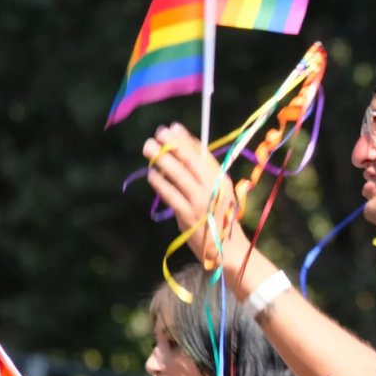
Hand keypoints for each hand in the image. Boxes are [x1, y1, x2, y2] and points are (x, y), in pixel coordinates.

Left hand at [143, 123, 248, 270]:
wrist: (226, 248)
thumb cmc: (219, 215)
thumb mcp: (219, 191)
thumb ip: (204, 171)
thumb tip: (184, 146)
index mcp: (223, 179)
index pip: (202, 153)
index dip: (185, 138)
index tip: (172, 127)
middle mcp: (214, 188)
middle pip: (190, 160)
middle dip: (171, 144)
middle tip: (156, 134)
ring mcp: (200, 202)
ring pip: (177, 174)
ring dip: (161, 159)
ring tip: (148, 148)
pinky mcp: (187, 215)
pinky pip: (170, 194)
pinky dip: (159, 182)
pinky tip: (151, 173)